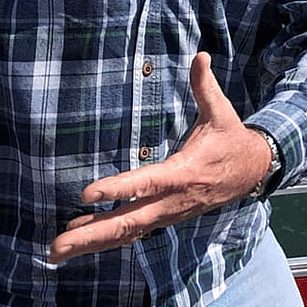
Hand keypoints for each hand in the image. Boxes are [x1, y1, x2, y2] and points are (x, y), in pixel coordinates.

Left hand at [48, 52, 272, 263]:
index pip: (145, 183)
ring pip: (125, 233)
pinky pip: (130, 232)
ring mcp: (166, 214)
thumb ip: (205, 84)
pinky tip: (77, 240)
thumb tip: (201, 56)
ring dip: (90, 243)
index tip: (86, 193)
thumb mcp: (220, 110)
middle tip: (55, 245)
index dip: (117, 188)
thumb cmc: (229, 138)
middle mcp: (171, 201)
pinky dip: (103, 239)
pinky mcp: (163, 218)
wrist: (251, 172)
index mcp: (183, 173)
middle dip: (90, 234)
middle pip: (127, 222)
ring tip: (55, 251)